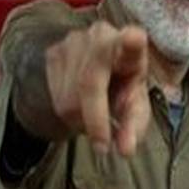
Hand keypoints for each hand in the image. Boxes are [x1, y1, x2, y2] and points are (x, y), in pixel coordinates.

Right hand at [45, 21, 150, 155]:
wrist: (99, 71)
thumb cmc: (124, 88)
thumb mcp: (136, 107)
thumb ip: (133, 128)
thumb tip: (125, 151)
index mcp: (132, 49)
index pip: (133, 42)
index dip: (132, 42)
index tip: (134, 38)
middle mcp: (102, 37)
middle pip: (89, 82)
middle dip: (95, 119)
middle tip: (102, 146)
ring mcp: (73, 42)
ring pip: (69, 95)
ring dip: (81, 118)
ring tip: (95, 117)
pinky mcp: (53, 51)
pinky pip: (54, 95)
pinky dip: (67, 112)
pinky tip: (80, 105)